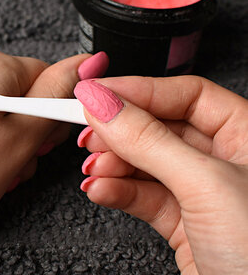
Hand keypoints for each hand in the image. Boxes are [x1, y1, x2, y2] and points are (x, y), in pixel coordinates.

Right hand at [74, 76, 247, 274]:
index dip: (139, 91)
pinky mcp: (183, 223)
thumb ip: (149, 142)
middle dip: (120, 132)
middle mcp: (226, 161)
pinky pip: (142, 196)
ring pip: (146, 163)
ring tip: (93, 170)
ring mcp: (202, 193)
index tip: (97, 93)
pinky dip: (116, 191)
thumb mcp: (206, 184)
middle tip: (88, 130)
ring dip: (112, 165)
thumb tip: (105, 105)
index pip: (187, 95)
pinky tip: (101, 190)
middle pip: (160, 127)